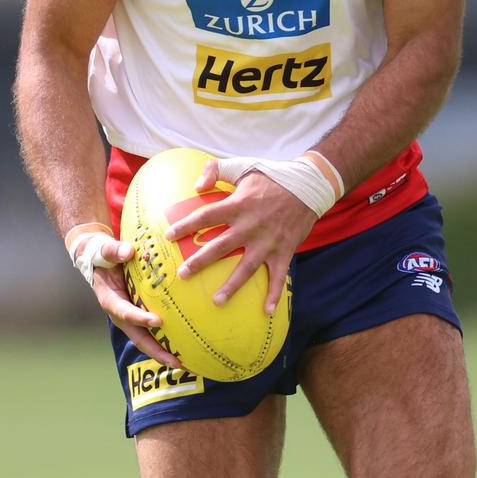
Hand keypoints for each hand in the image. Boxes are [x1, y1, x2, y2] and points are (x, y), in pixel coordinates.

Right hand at [89, 239, 181, 368]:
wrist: (97, 261)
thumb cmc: (103, 255)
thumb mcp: (104, 250)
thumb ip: (114, 250)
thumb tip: (128, 252)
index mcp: (110, 300)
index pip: (125, 312)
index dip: (140, 318)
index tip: (158, 321)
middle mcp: (120, 314)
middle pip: (138, 337)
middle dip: (156, 351)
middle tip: (176, 362)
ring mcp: (130, 317)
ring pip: (146, 339)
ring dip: (163, 352)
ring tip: (184, 362)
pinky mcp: (138, 315)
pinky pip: (153, 330)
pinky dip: (166, 339)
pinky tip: (185, 344)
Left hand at [164, 162, 316, 312]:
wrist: (308, 186)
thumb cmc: (271, 176)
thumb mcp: (243, 166)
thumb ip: (216, 170)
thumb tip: (196, 185)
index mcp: (238, 204)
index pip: (206, 216)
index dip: (186, 225)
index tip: (168, 235)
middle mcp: (251, 225)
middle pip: (220, 246)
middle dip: (200, 261)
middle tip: (182, 274)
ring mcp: (268, 241)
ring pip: (246, 267)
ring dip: (231, 286)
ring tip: (215, 301)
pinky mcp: (284, 250)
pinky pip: (278, 276)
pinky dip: (274, 294)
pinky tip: (266, 311)